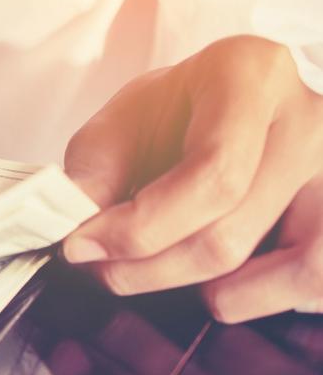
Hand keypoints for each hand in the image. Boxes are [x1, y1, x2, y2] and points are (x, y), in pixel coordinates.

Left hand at [61, 36, 322, 321]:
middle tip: (102, 268)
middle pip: (232, 234)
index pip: (211, 176)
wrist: (243, 98)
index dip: (139, 229)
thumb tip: (76, 230)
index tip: (81, 247)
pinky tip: (229, 283)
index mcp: (251, 77)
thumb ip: (94, 170)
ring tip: (170, 274)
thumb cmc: (183, 112)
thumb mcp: (125, 122)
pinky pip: (321, 284)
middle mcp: (313, 119)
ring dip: (217, 293)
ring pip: (295, 269)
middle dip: (149, 269)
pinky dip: (269, 298)